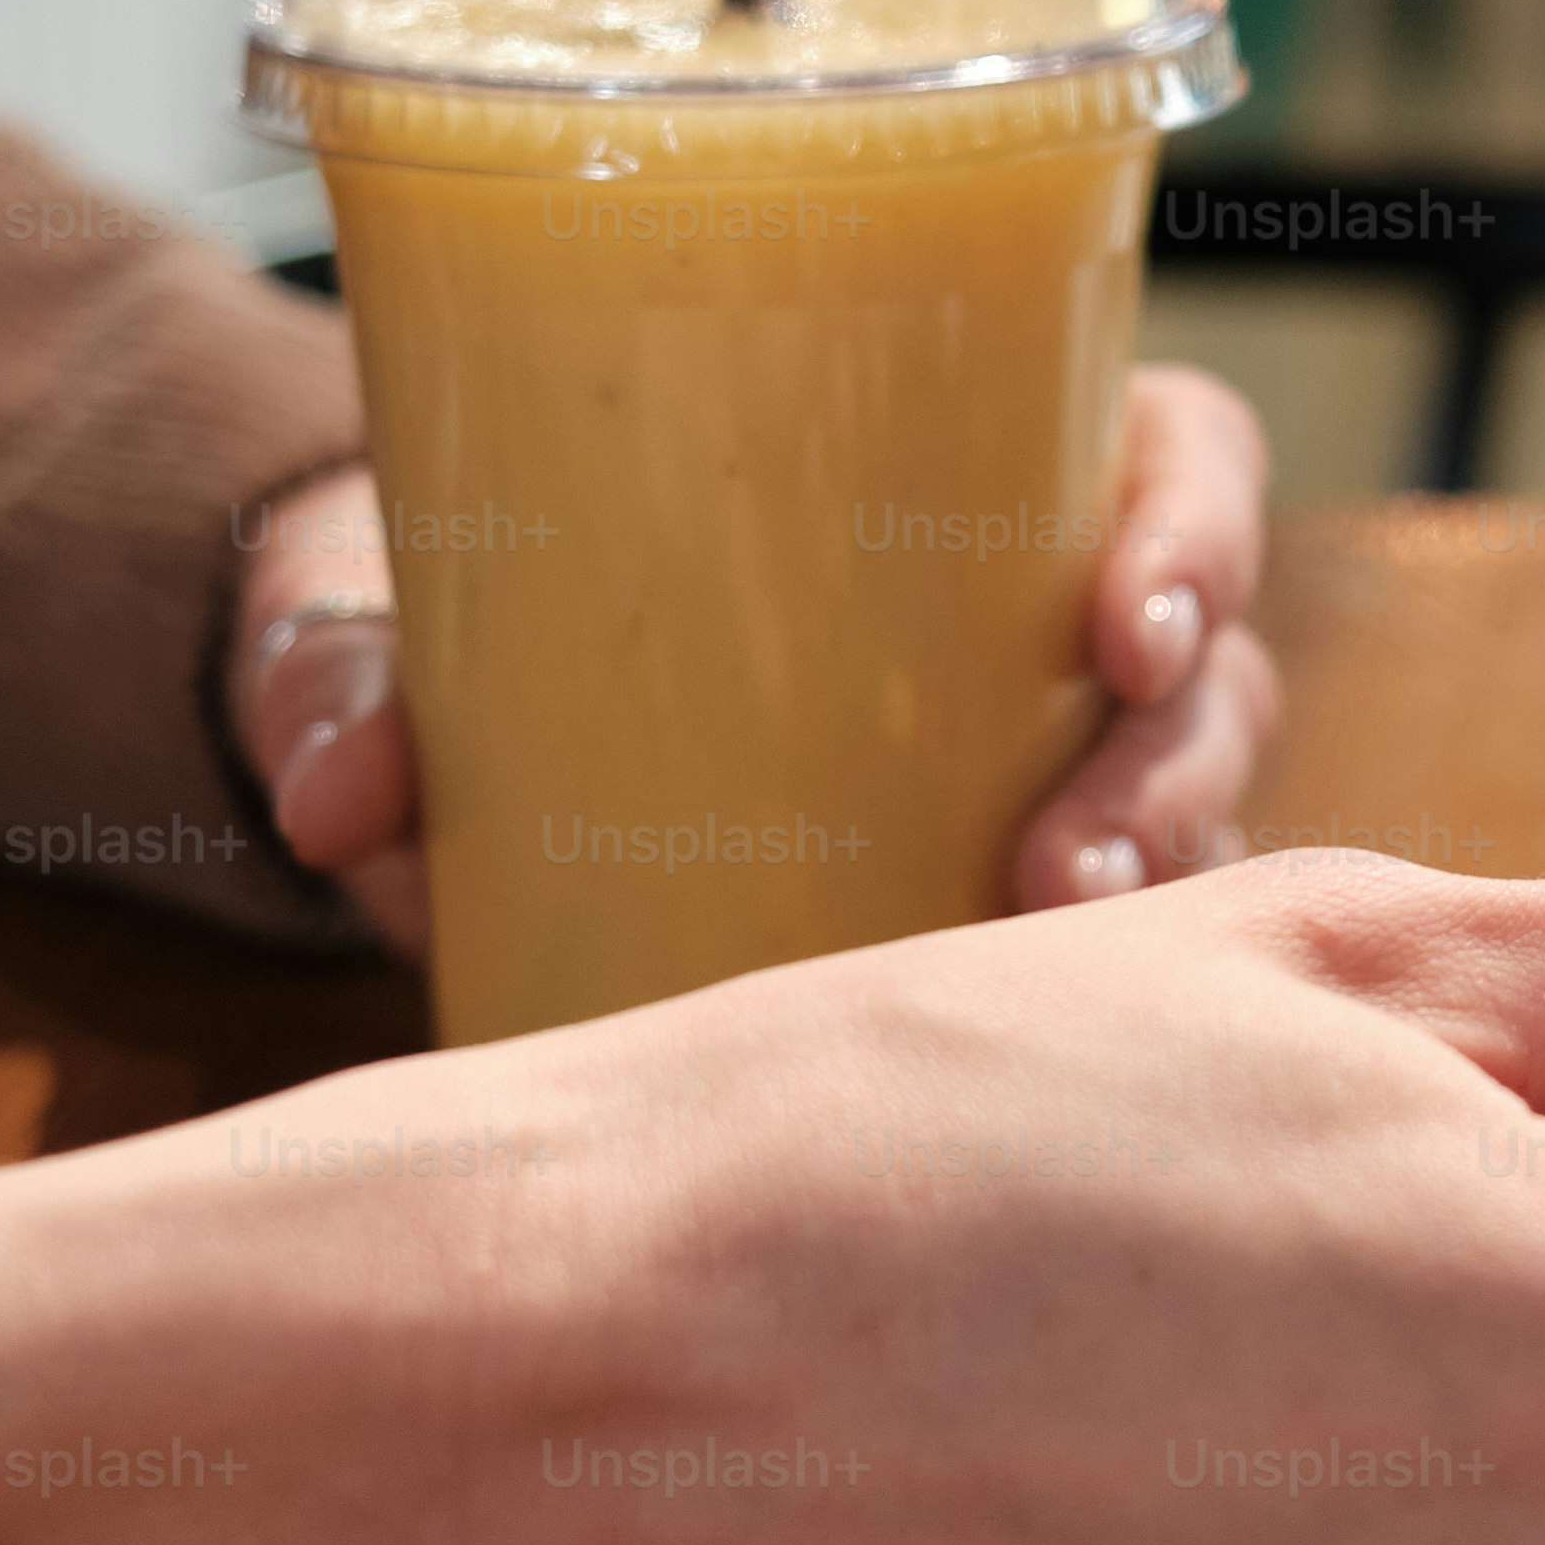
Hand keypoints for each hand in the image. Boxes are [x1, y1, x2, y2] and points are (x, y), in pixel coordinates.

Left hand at [223, 367, 1288, 948]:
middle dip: (1174, 768)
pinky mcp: (973, 930)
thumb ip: (351, 672)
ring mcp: (1024, 787)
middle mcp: (1029, 630)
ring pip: (1183, 830)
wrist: (407, 750)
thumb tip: (338, 794)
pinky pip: (1095, 976)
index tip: (1123, 626)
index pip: (1170, 455)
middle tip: (1071, 865)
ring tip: (1045, 963)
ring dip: (1146, 900)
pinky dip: (1085, 1024)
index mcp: (965, 471)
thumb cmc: (456, 606)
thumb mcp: (390, 602)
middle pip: (1206, 671)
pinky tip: (1020, 1089)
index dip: (1193, 527)